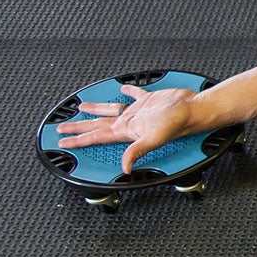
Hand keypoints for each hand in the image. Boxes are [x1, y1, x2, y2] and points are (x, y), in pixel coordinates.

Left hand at [53, 86, 198, 173]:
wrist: (193, 109)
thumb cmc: (177, 123)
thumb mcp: (152, 138)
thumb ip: (136, 152)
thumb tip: (125, 168)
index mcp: (126, 131)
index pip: (96, 136)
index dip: (78, 140)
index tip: (63, 143)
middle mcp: (130, 122)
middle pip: (97, 125)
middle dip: (79, 127)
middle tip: (63, 128)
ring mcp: (138, 112)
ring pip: (111, 111)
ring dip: (96, 110)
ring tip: (83, 108)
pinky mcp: (149, 100)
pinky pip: (134, 95)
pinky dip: (127, 91)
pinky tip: (122, 88)